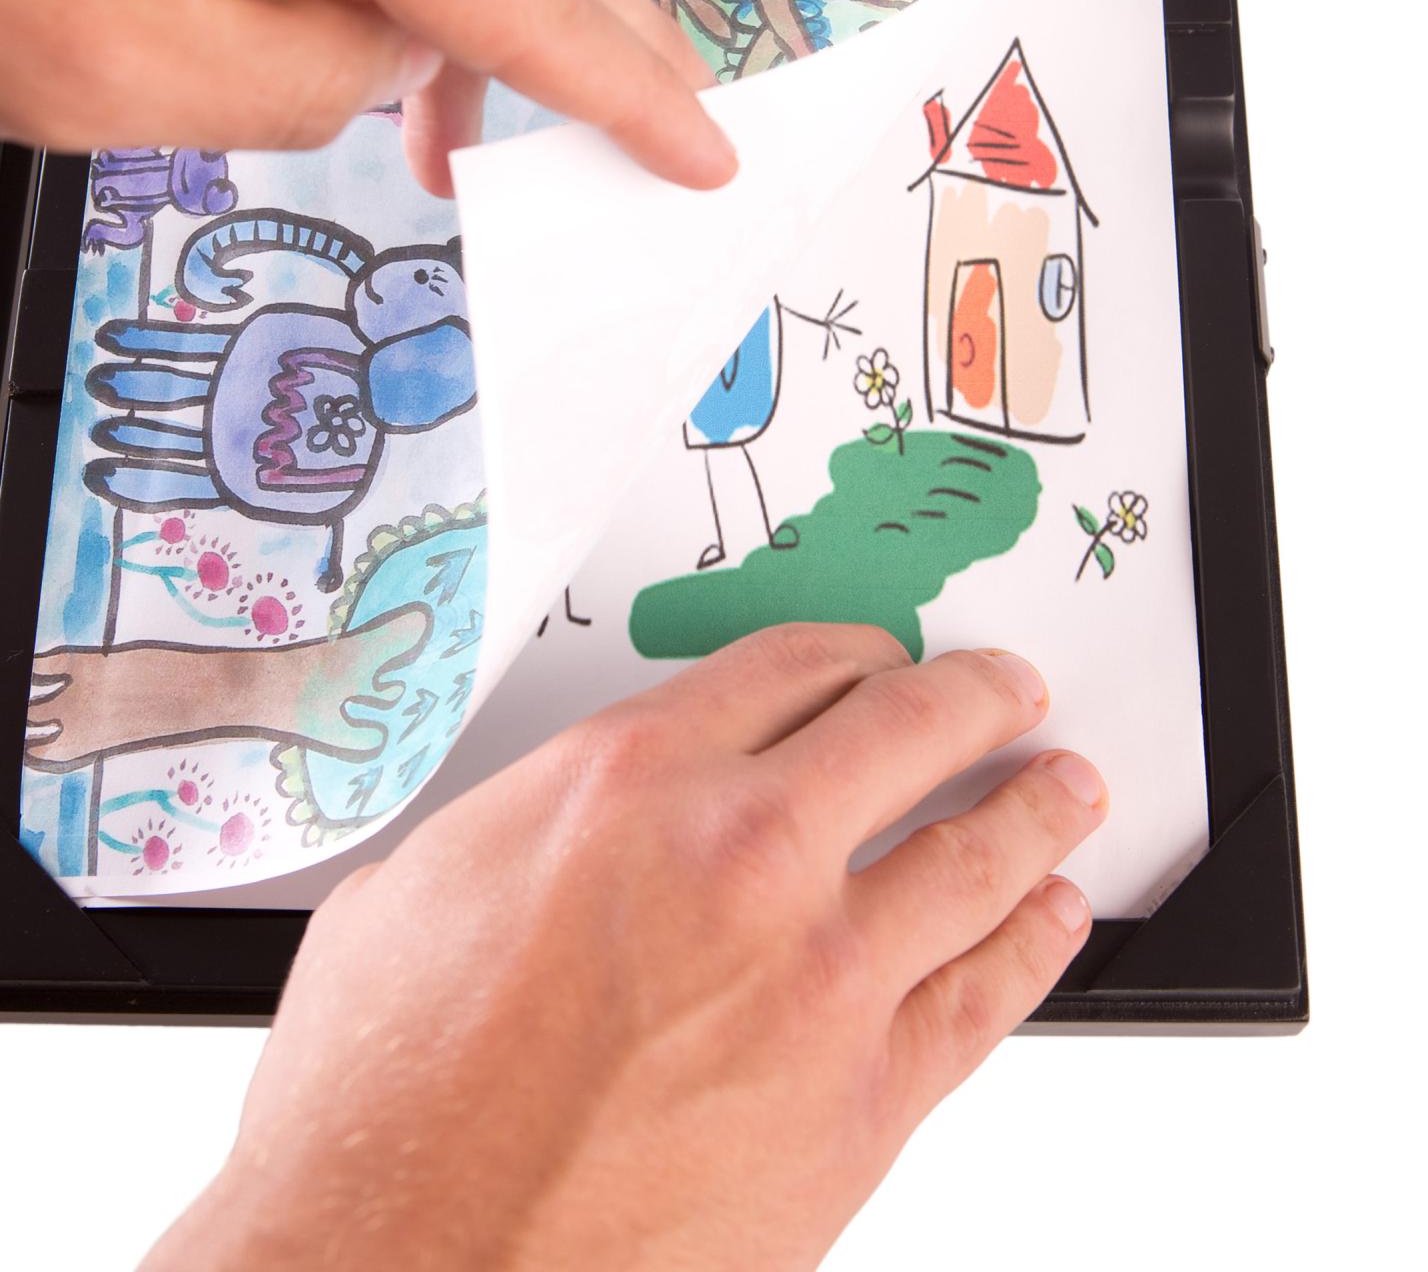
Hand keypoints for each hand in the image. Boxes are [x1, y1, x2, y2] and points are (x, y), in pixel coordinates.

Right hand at [145, 626, 1105, 1271]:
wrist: (407, 1270)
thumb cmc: (390, 1103)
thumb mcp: (421, 889)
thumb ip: (529, 826)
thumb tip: (566, 824)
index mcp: (630, 781)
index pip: (792, 666)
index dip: (854, 651)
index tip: (878, 660)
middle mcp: (743, 855)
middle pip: (910, 729)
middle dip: (976, 697)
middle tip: (1009, 690)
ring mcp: (818, 979)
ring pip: (975, 856)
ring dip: (1036, 807)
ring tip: (1067, 786)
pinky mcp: (862, 1104)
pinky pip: (984, 995)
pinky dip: (1032, 942)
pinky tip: (1050, 916)